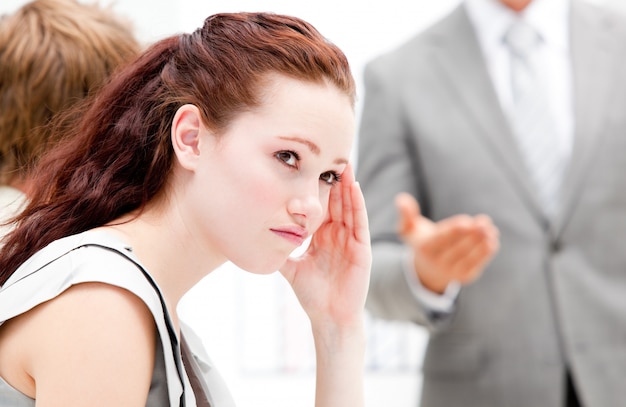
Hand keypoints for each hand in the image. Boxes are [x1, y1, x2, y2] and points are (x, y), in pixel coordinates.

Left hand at [280, 164, 370, 329]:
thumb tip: (256, 238)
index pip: (321, 206)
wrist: (328, 317)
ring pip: (349, 207)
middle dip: (334, 179)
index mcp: (323, 237)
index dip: (318, 187)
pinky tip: (354, 187)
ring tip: (343, 164)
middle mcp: (338, 235)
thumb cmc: (312, 294)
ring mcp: (351, 240)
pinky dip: (357, 204)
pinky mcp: (361, 248)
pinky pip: (359, 222)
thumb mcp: (291, 268)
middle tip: (330, 153)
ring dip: (347, 186)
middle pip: (337, 201)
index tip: (311, 166)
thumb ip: (279, 251)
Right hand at [395, 192, 498, 293]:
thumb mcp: (409, 229)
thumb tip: (401, 199)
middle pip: (458, 247)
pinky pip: (477, 264)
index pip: (441, 239)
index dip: (454, 230)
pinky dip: (486, 253)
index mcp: (424, 249)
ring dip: (482, 242)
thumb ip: (406, 214)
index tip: (467, 221)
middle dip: (473, 233)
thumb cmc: (421, 242)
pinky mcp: (465, 277)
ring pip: (470, 256)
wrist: (427, 271)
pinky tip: (493, 240)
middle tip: (484, 222)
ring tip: (491, 229)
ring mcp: (452, 272)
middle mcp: (437, 262)